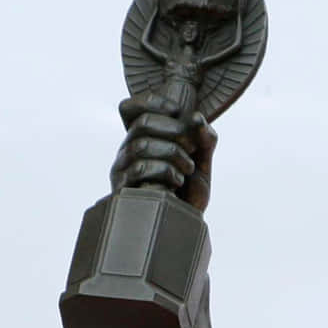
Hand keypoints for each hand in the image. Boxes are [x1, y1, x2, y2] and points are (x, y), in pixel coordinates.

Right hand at [112, 95, 216, 211]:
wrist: (183, 226)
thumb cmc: (189, 194)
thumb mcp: (202, 162)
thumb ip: (204, 139)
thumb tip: (197, 118)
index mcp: (142, 139)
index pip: (130, 108)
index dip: (152, 101)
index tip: (177, 111)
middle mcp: (127, 151)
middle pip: (142, 124)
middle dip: (173, 130)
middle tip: (191, 146)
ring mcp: (122, 171)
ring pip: (141, 146)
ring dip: (172, 153)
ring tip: (187, 169)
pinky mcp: (123, 191)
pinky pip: (140, 170)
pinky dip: (165, 171)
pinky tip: (177, 182)